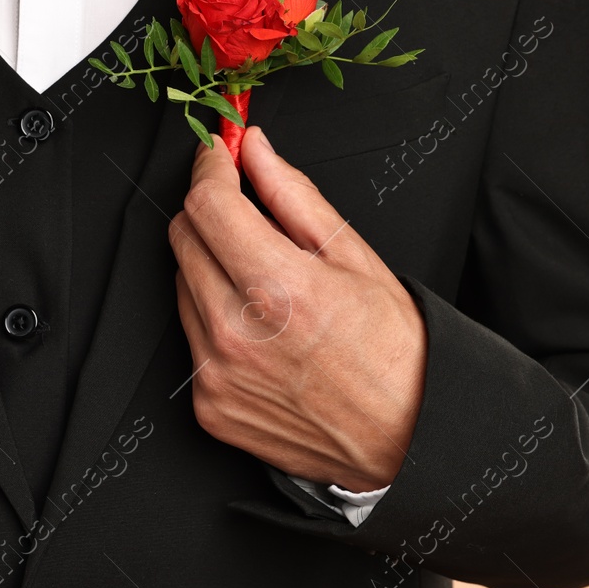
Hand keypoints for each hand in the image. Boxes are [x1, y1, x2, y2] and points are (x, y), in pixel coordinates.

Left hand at [169, 125, 426, 491]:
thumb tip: (255, 149)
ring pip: (181, 285)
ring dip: (211, 266)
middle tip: (246, 210)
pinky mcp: (209, 405)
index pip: (207, 205)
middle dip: (211, 212)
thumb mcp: (355, 256)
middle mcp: (239, 334)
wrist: (407, 438)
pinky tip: (258, 327)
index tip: (220, 156)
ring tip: (265, 283)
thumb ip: (293, 194)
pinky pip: (189, 337)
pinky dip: (213, 318)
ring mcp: (217, 374)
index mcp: (280, 288)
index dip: (211, 168)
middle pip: (184, 238)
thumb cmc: (393, 350)